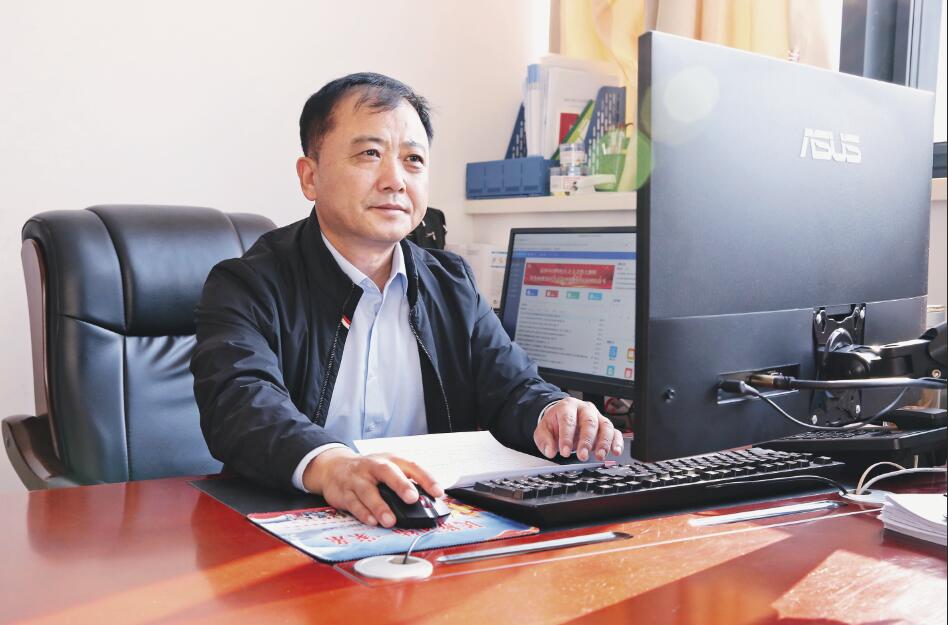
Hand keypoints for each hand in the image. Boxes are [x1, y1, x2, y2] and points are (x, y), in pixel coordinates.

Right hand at [301, 448, 443, 527]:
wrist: (333, 467)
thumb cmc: (368, 471)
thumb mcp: (388, 470)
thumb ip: (405, 483)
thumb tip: (427, 502)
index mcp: (390, 460)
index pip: (411, 466)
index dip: (426, 478)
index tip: (438, 492)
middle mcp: (373, 466)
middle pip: (387, 472)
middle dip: (401, 485)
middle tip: (412, 498)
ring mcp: (358, 478)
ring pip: (368, 491)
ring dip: (380, 506)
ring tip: (390, 521)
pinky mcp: (344, 492)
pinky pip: (353, 503)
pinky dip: (363, 513)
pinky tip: (371, 521)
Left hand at [533, 397, 622, 461]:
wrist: (563, 418)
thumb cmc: (555, 423)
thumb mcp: (544, 430)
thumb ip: (544, 440)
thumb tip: (550, 451)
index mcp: (567, 406)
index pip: (568, 420)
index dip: (566, 437)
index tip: (564, 452)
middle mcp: (585, 409)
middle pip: (589, 422)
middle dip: (586, 440)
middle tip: (582, 456)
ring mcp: (597, 416)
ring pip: (605, 426)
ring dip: (604, 442)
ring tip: (599, 456)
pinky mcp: (605, 426)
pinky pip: (615, 432)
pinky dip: (617, 442)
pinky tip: (615, 452)